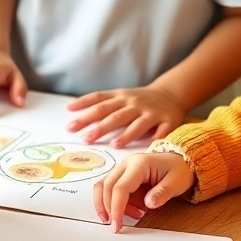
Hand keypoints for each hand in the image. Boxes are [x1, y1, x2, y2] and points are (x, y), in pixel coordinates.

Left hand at [65, 85, 185, 146]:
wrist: (171, 93)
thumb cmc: (140, 99)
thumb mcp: (120, 96)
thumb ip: (100, 103)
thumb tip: (70, 109)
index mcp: (120, 96)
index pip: (99, 100)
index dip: (84, 107)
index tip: (69, 117)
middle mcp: (133, 103)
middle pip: (114, 114)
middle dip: (98, 126)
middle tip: (84, 137)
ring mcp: (150, 112)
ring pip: (136, 123)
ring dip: (125, 134)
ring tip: (113, 144)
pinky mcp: (166, 120)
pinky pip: (160, 131)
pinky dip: (153, 138)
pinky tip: (145, 147)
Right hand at [94, 152, 194, 231]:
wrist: (180, 161)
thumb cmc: (178, 170)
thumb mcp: (176, 182)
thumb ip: (162, 193)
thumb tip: (148, 203)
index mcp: (139, 164)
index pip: (120, 187)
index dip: (116, 208)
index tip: (117, 225)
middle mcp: (126, 164)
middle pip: (107, 186)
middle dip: (108, 208)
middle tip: (116, 226)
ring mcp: (122, 168)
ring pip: (103, 186)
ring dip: (105, 204)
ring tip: (119, 219)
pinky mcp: (122, 175)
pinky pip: (109, 187)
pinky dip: (111, 201)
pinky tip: (125, 211)